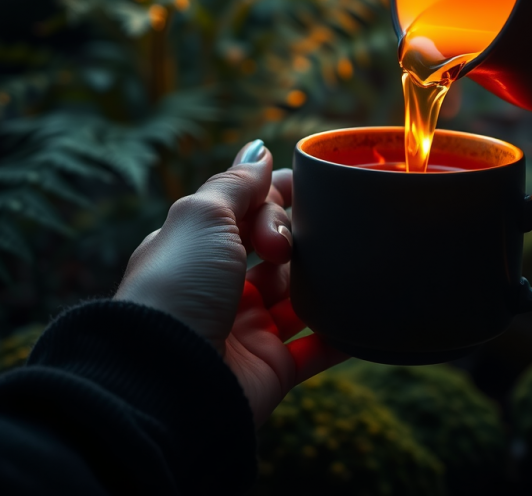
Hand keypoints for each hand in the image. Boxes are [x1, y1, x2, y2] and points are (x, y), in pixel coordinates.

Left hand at [115, 139, 346, 426]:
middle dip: (292, 237)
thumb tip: (258, 150)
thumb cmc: (177, 288)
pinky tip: (364, 314)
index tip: (301, 192)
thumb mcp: (201, 217)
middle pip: (277, 249)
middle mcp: (223, 285)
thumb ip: (235, 182)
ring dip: (320, 280)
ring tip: (339, 266)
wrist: (167, 381)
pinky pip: (316, 348)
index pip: (248, 210)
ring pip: (299, 295)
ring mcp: (248, 328)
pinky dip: (341, 333)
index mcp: (200, 247)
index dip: (275, 197)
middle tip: (282, 247)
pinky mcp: (272, 369)